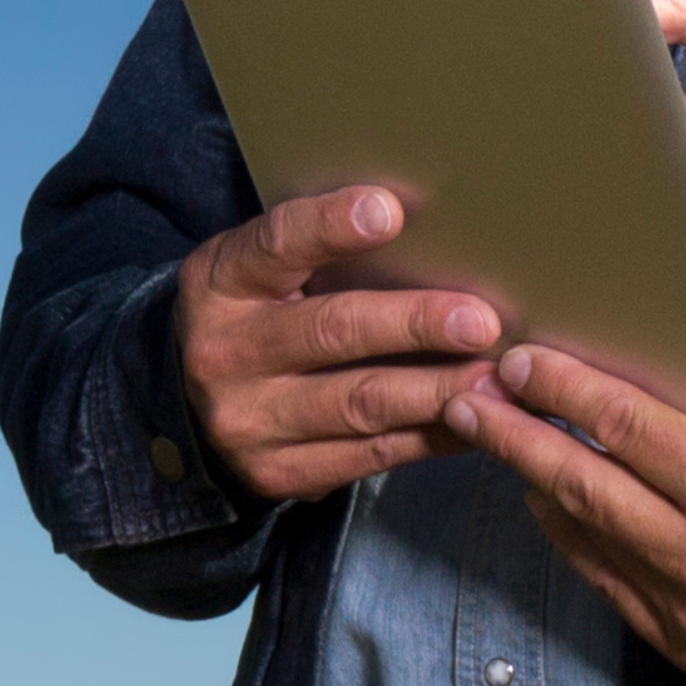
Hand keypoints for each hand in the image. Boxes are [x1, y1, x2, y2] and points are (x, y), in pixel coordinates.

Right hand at [171, 184, 504, 502]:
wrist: (189, 409)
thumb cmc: (253, 317)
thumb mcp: (258, 271)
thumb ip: (317, 252)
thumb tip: (426, 229)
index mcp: (221, 284)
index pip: (276, 245)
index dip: (330, 227)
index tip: (390, 211)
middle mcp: (227, 354)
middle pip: (332, 331)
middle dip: (414, 324)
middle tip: (481, 322)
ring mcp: (251, 422)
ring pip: (362, 403)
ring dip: (439, 389)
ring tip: (496, 378)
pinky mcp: (281, 474)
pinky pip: (373, 455)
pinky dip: (433, 435)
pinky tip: (477, 418)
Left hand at [447, 347, 685, 678]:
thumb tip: (625, 346)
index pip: (624, 427)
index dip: (563, 390)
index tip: (520, 361)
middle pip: (583, 480)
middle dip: (517, 432)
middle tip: (472, 397)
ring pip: (583, 530)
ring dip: (530, 478)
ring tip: (494, 434)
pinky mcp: (675, 640)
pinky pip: (601, 576)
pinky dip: (567, 531)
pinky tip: (543, 493)